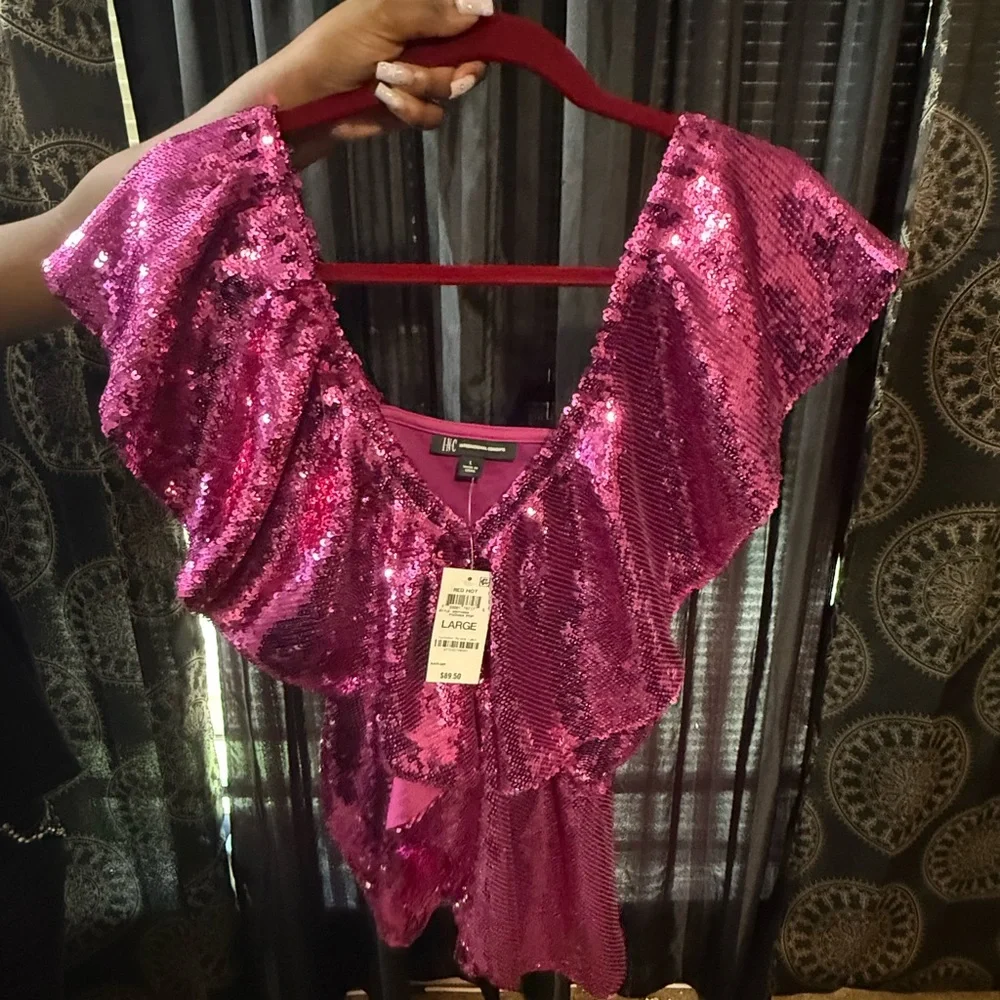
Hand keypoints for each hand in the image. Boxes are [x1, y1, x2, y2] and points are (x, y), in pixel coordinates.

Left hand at [263, 0, 490, 157]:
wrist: (311, 98)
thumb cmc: (338, 46)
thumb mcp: (385, 17)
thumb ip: (434, 11)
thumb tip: (485, 7)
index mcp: (419, 9)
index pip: (466, 9)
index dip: (481, 19)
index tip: (485, 27)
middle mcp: (426, 41)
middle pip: (471, 54)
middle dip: (457, 67)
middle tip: (454, 74)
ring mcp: (421, 77)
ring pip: (452, 87)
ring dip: (421, 86)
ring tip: (385, 79)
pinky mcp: (413, 109)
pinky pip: (434, 115)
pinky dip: (411, 110)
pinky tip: (384, 101)